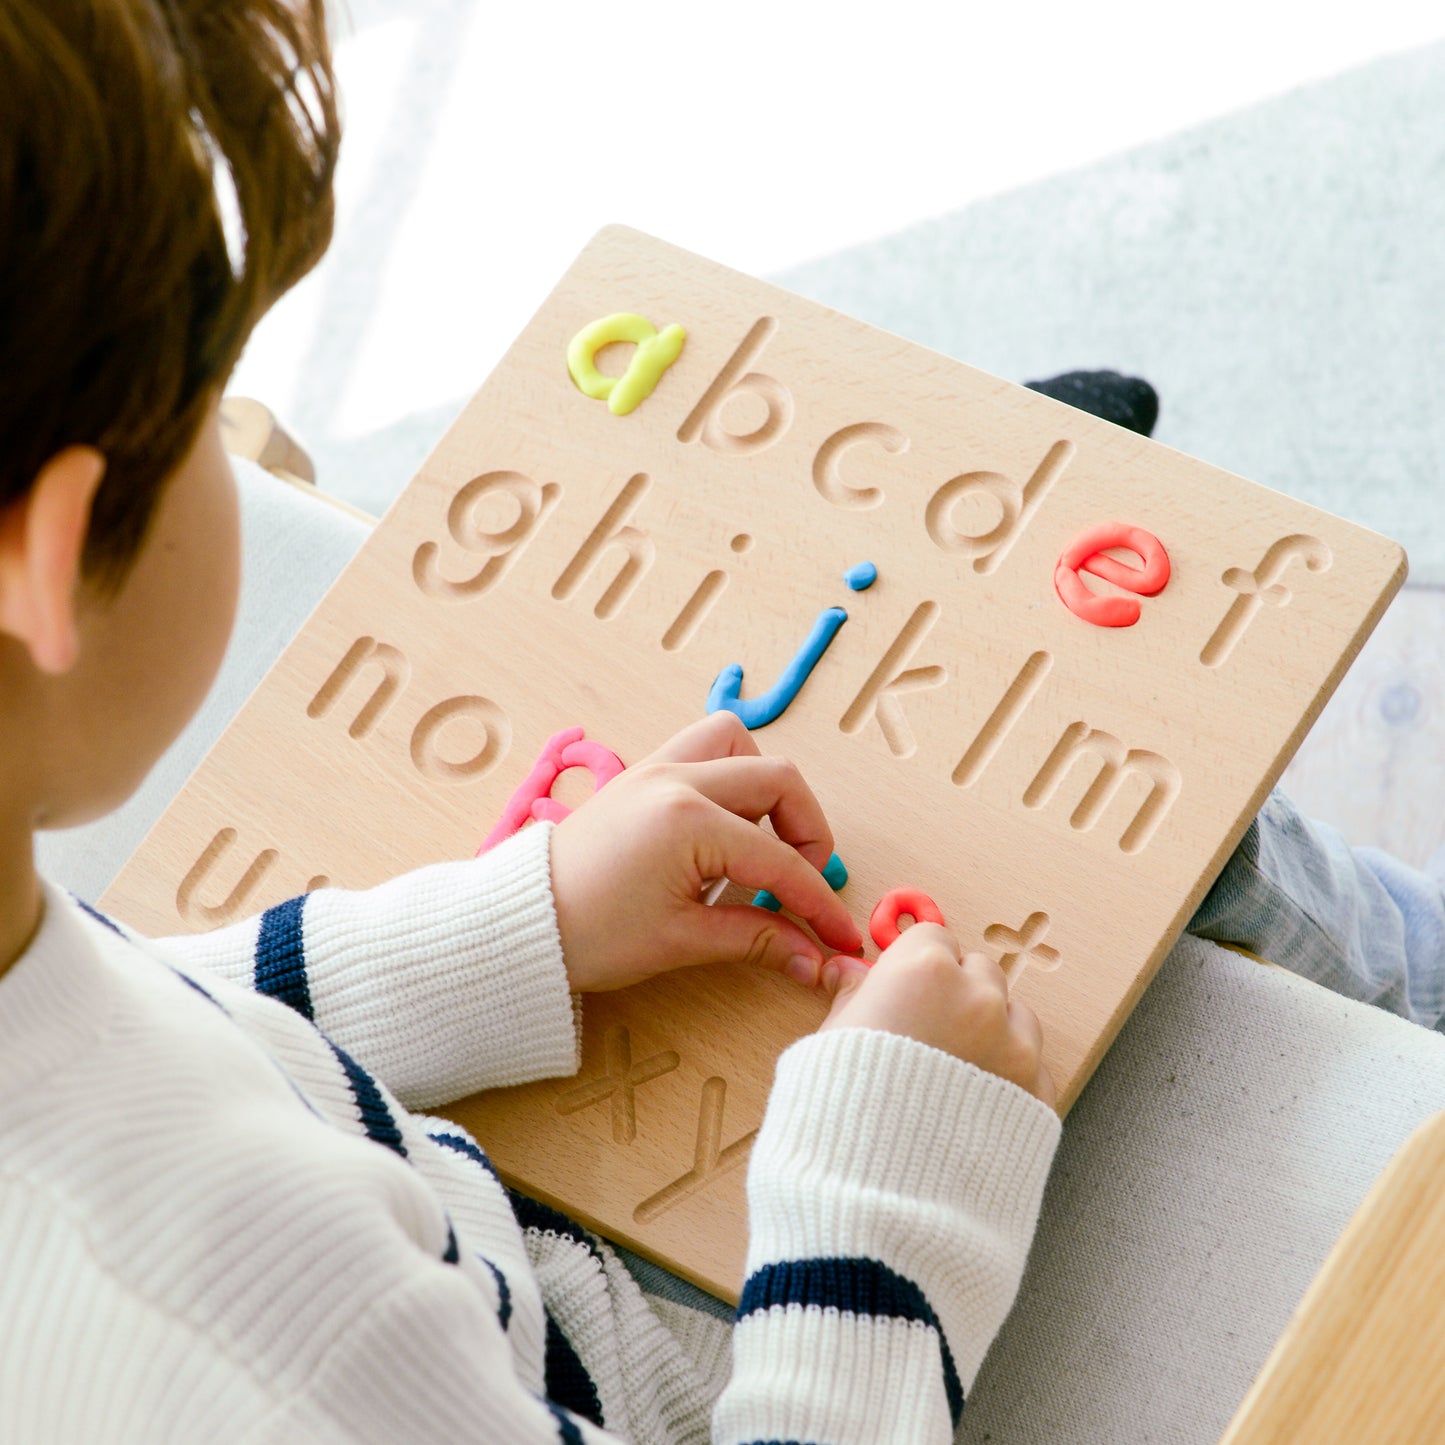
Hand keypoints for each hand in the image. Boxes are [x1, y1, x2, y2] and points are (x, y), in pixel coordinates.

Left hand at [549, 712, 863, 993]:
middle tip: (804, 884)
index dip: (820, 903)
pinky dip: (729, 775)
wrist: (519, 923)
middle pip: (779, 781)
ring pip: (739, 744)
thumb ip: (758, 940)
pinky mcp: (643, 774)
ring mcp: (657, 768)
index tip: (842, 938)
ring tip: (763, 843)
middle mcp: (677, 780)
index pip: (780, 861)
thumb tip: (818, 961)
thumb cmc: (589, 934)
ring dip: (766, 788)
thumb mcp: (680, 941)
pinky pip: (702, 749)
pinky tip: (725, 826)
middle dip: (807, 833)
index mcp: (687, 822)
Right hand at [818, 923, 1055, 1106]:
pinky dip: (1009, 1075)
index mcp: (922, 971)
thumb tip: (847, 972)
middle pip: (977, 969)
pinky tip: (975, 1104)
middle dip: (956, 992)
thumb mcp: (832, 1041)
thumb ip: (852, 997)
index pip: (932, 936)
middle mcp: (977, 997)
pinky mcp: (1036, 1094)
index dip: (914, 964)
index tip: (904, 988)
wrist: (878, 1194)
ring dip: (991, 1030)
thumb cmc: (843, 1111)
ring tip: (954, 1073)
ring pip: (1013, 1013)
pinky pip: (1032, 1065)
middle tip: (926, 1032)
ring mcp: (1015, 1046)